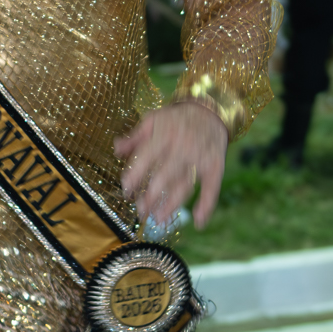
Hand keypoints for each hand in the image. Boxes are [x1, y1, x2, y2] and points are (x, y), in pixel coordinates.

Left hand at [116, 100, 229, 231]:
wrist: (210, 109)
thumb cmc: (176, 118)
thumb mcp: (153, 119)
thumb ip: (135, 136)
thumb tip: (117, 149)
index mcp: (165, 135)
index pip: (147, 157)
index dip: (135, 174)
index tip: (125, 190)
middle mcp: (183, 147)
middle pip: (165, 175)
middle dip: (151, 195)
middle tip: (141, 211)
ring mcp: (201, 158)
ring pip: (185, 184)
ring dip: (172, 203)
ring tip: (159, 218)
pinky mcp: (215, 166)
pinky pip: (212, 187)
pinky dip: (207, 205)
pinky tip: (199, 222)